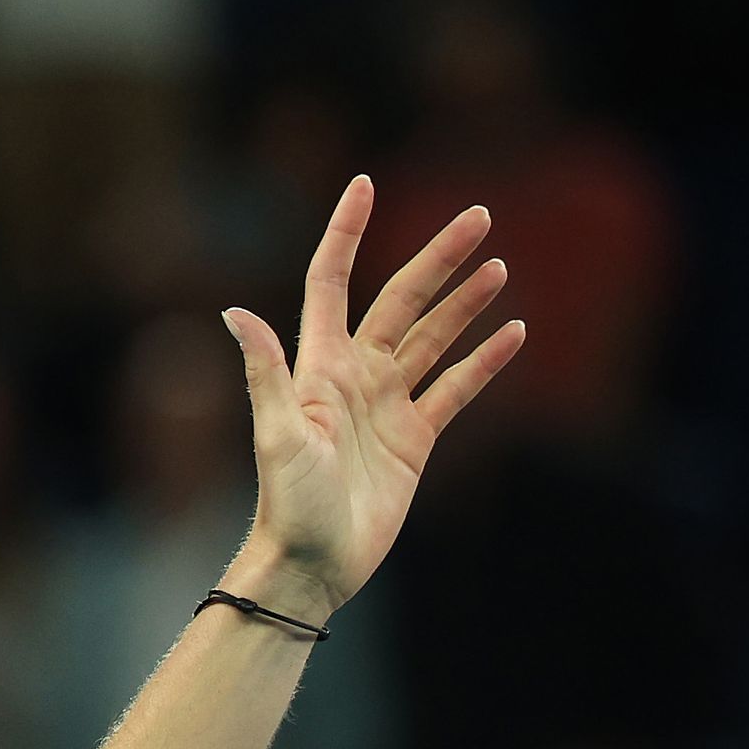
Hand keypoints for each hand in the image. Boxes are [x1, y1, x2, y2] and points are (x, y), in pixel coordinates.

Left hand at [223, 175, 526, 615]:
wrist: (312, 564)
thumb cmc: (287, 503)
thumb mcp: (277, 435)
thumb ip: (265, 372)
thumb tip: (234, 312)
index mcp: (318, 366)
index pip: (332, 282)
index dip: (346, 233)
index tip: (365, 184)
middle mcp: (353, 376)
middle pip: (400, 300)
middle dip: (438, 258)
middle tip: (480, 216)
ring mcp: (386, 406)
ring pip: (433, 338)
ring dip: (464, 303)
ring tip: (499, 265)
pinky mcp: (414, 439)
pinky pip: (455, 389)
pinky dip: (484, 361)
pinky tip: (515, 332)